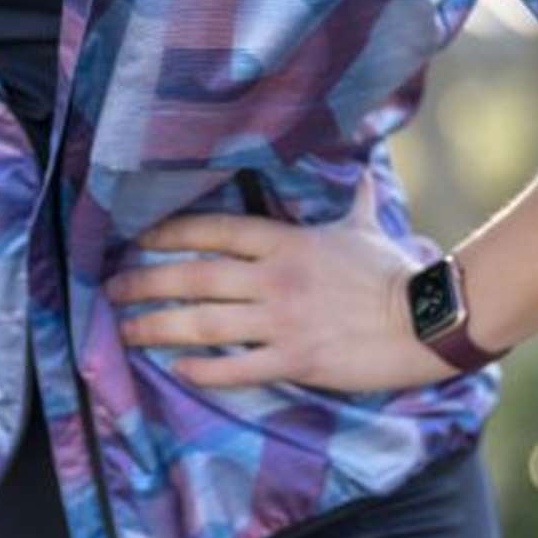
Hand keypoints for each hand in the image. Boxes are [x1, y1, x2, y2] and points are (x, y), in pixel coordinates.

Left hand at [106, 173, 453, 392]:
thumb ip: (355, 199)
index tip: (137, 238)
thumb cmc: (396, 272)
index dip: (170, 232)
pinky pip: (236, 367)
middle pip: (194, 277)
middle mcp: (275, 278)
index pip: (215, 231)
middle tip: (109, 288)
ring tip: (124, 331)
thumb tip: (364, 168)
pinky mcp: (296, 359)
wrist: (428, 320)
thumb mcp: (368, 227)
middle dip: (145, 281)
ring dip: (156, 327)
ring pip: (203, 324)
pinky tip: (177, 367)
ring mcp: (283, 320)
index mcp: (287, 242)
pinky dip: (202, 369)